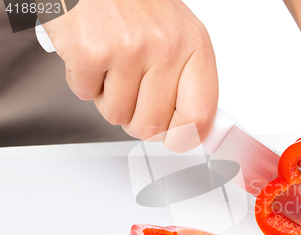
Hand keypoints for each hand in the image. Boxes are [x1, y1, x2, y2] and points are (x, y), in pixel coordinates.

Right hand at [42, 0, 217, 145]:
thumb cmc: (139, 4)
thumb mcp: (180, 36)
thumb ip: (189, 81)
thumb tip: (197, 127)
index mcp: (194, 47)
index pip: (200, 116)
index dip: (185, 138)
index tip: (177, 140)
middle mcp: (166, 48)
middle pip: (153, 127)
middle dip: (138, 120)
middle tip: (134, 95)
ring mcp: (129, 50)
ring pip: (117, 116)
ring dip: (110, 99)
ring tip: (113, 67)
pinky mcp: (92, 51)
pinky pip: (86, 96)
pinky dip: (85, 83)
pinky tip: (94, 57)